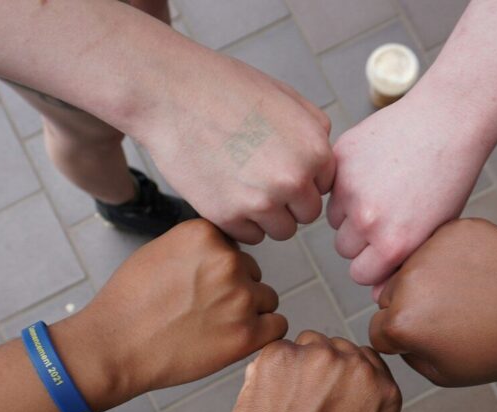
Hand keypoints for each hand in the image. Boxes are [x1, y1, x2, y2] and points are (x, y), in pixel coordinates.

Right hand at [58, 219, 286, 407]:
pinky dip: (262, 334)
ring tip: (214, 327)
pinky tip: (236, 339)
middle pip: (253, 273)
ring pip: (267, 299)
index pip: (234, 248)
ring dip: (250, 312)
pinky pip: (277, 326)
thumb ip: (198, 248)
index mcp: (206, 235)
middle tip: (203, 311)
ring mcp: (240, 297)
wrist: (114, 345)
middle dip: (236, 290)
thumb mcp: (160, 251)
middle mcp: (227, 260)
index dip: (218, 270)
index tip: (199, 287)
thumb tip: (224, 253)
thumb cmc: (130, 302)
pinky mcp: (247, 334)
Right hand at [135, 45, 334, 243]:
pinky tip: (224, 192)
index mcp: (315, 149)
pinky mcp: (228, 216)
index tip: (278, 165)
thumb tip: (323, 161)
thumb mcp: (286, 97)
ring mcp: (262, 201)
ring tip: (241, 184)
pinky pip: (249, 237)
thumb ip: (314, 131)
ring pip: (281, 230)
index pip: (324, 186)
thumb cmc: (225, 89)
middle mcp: (294, 179)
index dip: (302, 177)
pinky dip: (239, 222)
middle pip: (306, 213)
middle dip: (288, 201)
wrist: (172, 94)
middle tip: (258, 176)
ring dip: (266, 215)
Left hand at [211, 332, 401, 411]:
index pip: (366, 359)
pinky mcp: (282, 353)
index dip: (342, 378)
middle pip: (337, 346)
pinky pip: (277, 350)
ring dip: (296, 364)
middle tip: (304, 408)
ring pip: (307, 343)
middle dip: (320, 368)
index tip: (329, 399)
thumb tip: (346, 372)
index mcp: (385, 391)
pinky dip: (270, 370)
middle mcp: (358, 368)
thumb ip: (363, 399)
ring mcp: (320, 357)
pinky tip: (267, 402)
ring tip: (285, 406)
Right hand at [328, 90, 490, 290]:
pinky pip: (330, 185)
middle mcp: (368, 221)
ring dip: (350, 211)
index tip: (385, 249)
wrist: (448, 121)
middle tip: (386, 215)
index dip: (373, 264)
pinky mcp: (340, 160)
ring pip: (334, 218)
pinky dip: (345, 182)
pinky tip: (374, 169)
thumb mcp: (435, 230)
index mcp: (393, 245)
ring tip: (381, 190)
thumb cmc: (450, 176)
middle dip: (360, 239)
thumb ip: (403, 265)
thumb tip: (375, 297)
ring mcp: (350, 188)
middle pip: (345, 249)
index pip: (360, 275)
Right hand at [369, 219, 496, 386]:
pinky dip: (451, 256)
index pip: (377, 329)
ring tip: (466, 294)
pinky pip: (438, 244)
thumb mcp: (445, 374)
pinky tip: (477, 273)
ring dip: (428, 278)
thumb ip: (409, 355)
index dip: (401, 339)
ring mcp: (431, 249)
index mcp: (402, 321)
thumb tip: (393, 334)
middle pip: (390, 294)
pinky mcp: (454, 229)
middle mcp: (408, 281)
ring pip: (412, 266)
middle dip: (411, 305)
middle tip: (450, 316)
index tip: (429, 338)